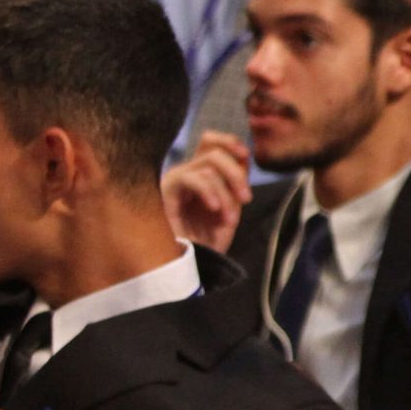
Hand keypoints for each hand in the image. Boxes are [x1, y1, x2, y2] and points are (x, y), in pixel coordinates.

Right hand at [162, 132, 252, 250]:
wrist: (191, 268)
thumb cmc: (209, 242)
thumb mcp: (230, 208)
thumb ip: (235, 182)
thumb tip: (243, 155)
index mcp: (200, 174)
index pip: (210, 141)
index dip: (230, 142)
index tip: (246, 157)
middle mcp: (185, 174)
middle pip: (213, 151)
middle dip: (236, 174)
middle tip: (246, 199)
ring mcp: (174, 182)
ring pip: (208, 166)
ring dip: (226, 194)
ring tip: (228, 221)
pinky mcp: (164, 192)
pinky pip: (192, 178)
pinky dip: (210, 192)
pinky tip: (215, 210)